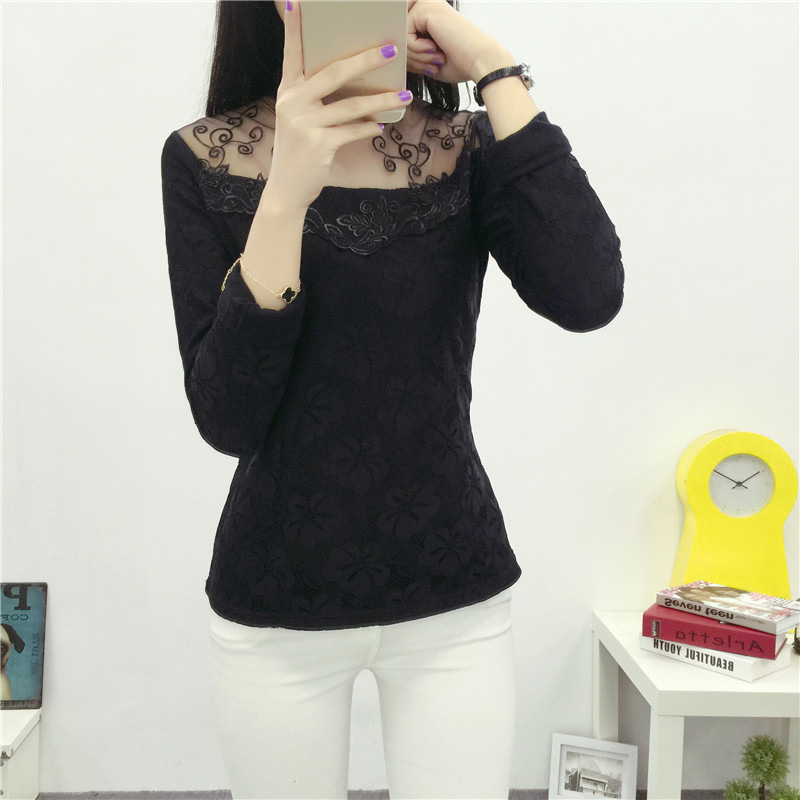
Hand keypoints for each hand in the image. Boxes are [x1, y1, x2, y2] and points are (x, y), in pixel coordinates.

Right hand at [265, 0, 413, 211]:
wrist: (287, 189)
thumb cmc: (299, 150)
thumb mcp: (300, 118)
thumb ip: (314, 97)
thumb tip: (350, 78)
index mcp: (288, 90)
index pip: (293, 52)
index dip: (296, 27)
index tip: (301, 1)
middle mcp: (293, 102)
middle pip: (333, 72)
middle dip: (365, 60)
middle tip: (391, 50)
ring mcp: (305, 124)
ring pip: (351, 105)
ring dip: (381, 100)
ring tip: (403, 95)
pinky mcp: (319, 144)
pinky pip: (352, 131)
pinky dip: (368, 128)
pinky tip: (379, 126)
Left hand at [406, 0, 514, 85]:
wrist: (480, 61)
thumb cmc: (459, 63)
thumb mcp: (426, 58)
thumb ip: (408, 49)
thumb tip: (388, 49)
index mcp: (427, 15)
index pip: (401, 35)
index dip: (409, 55)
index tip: (430, 62)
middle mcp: (425, 5)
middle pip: (398, 36)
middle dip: (411, 57)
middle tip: (432, 62)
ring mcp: (425, 4)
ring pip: (400, 37)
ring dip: (415, 55)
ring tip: (435, 57)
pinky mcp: (425, 8)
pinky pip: (405, 36)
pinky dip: (418, 50)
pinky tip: (435, 49)